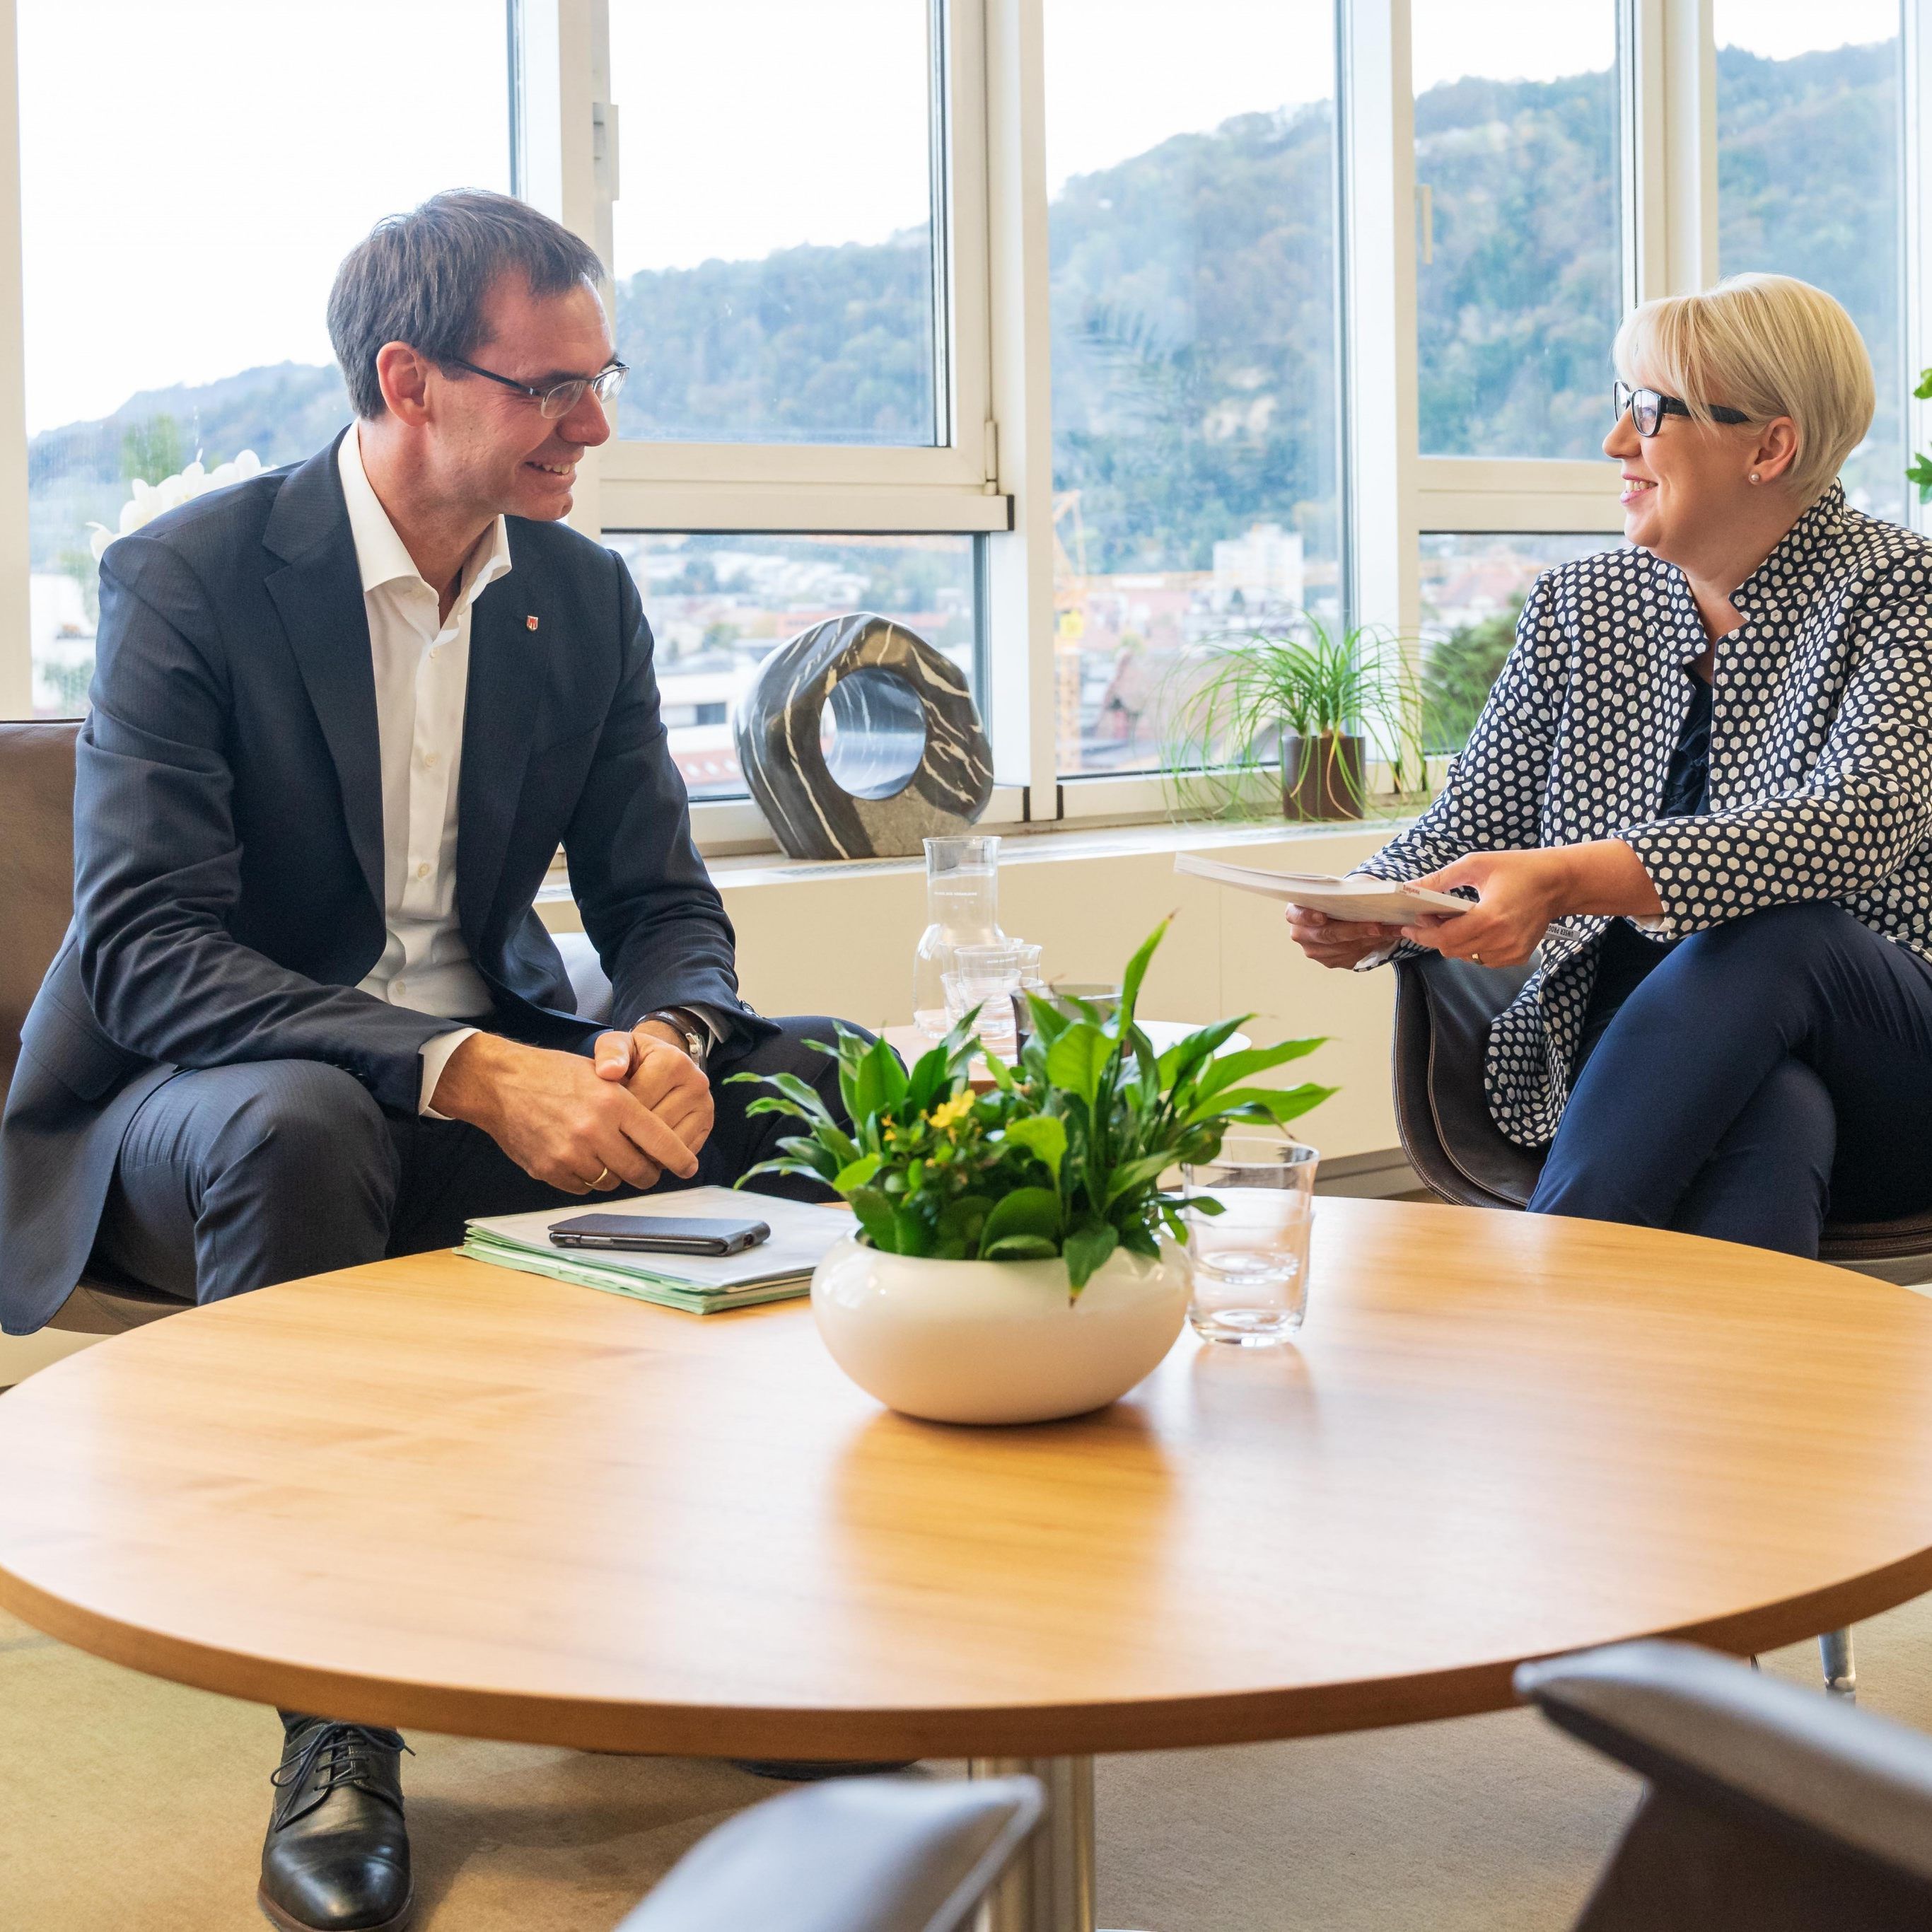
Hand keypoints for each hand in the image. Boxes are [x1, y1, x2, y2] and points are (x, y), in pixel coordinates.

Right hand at [428, 1033, 700, 1193]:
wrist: (500, 1083)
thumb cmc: (554, 1075)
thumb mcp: (600, 1075)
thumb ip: (631, 1106)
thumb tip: (660, 1140)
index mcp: (614, 1102)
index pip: (661, 1141)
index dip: (680, 1159)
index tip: (689, 1167)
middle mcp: (595, 1130)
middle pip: (640, 1171)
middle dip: (648, 1173)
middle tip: (647, 1167)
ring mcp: (570, 1153)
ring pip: (612, 1182)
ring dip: (615, 1174)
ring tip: (606, 1155)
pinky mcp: (549, 1170)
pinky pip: (584, 1188)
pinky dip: (588, 1179)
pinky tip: (580, 1159)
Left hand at [593, 1022, 715, 1158]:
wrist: (661, 1062)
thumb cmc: (633, 1057)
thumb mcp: (617, 1044)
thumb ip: (609, 1053)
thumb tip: (608, 1072)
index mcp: (673, 1062)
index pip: (638, 1104)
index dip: (615, 1116)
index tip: (603, 1114)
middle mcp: (696, 1082)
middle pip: (656, 1126)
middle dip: (630, 1135)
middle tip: (611, 1134)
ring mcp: (706, 1104)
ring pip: (670, 1143)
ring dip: (645, 1150)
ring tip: (628, 1141)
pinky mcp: (708, 1124)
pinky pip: (683, 1152)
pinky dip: (662, 1156)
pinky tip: (646, 1147)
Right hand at [1285, 903, 1405, 969]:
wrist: (1341, 913)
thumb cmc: (1338, 898)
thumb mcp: (1338, 891)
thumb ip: (1346, 893)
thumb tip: (1375, 894)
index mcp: (1296, 912)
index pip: (1296, 915)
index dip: (1307, 916)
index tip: (1322, 916)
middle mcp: (1301, 934)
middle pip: (1326, 935)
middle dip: (1354, 930)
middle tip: (1376, 926)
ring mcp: (1314, 951)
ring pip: (1343, 948)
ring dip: (1368, 940)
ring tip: (1388, 930)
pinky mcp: (1330, 961)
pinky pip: (1351, 957)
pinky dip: (1371, 946)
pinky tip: (1384, 937)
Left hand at [1398, 849, 1575, 967]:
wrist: (1559, 882)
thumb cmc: (1519, 869)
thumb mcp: (1476, 865)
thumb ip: (1440, 879)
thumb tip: (1411, 888)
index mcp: (1491, 918)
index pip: (1446, 938)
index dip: (1424, 933)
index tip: (1411, 924)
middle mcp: (1503, 940)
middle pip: (1452, 950)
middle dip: (1435, 935)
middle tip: (1430, 918)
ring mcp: (1512, 952)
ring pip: (1466, 957)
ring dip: (1454, 942)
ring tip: (1452, 921)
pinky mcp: (1518, 956)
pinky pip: (1483, 959)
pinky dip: (1473, 947)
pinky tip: (1475, 929)